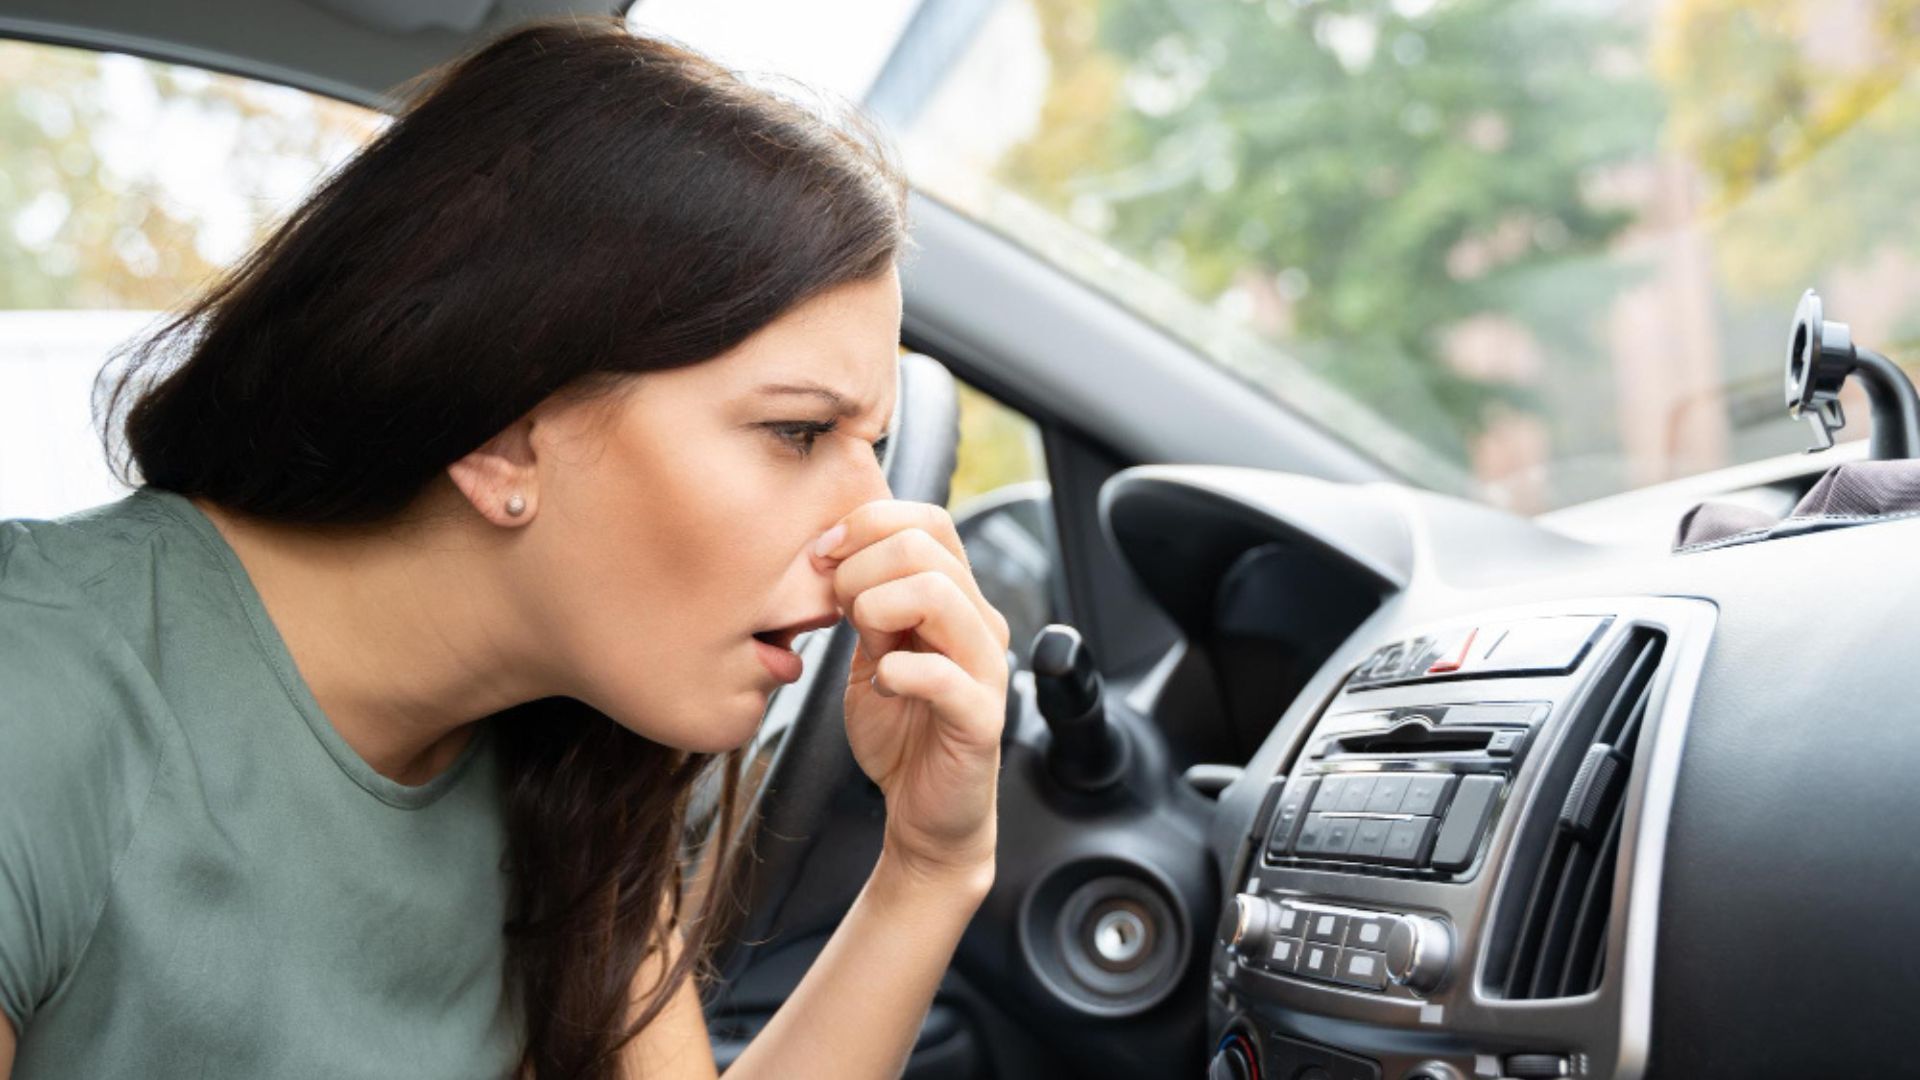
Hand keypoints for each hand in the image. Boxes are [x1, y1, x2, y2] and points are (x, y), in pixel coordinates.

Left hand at [814, 500, 1011, 887]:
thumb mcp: (871, 652)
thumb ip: (864, 604)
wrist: (923, 811)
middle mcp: (979, 624)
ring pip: (939, 593)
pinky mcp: (981, 719)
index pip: (929, 521)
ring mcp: (985, 669)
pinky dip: (898, 673)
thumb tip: (832, 553)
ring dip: (878, 608)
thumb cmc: (899, 730)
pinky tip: (884, 687)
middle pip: (926, 547)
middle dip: (860, 568)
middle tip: (836, 609)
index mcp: (955, 599)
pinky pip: (943, 675)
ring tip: (865, 645)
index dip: (870, 522)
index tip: (823, 554)